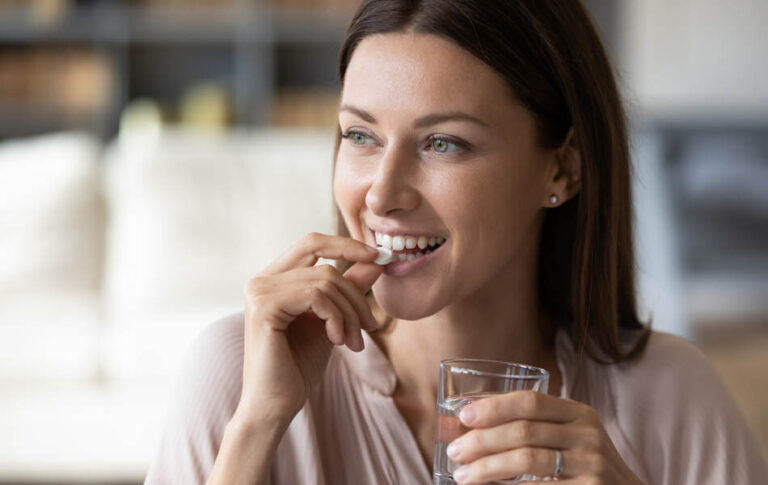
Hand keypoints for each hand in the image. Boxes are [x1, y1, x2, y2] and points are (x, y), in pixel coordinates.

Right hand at [235, 232, 383, 424]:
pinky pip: (317, 296)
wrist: (276, 404)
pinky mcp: (264, 307)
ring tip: (353, 341)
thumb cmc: (298, 365)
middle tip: (370, 326)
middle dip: (355, 294)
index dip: (346, 244)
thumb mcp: (332, 320)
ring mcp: (259, 291)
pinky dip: (337, 317)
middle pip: (324, 263)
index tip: (380, 257)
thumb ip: (348, 289)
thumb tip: (375, 260)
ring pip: (325, 281)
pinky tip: (337, 340)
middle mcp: (261, 280)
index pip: (312, 243)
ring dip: (349, 313)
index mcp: (273, 279)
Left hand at [446, 391, 644, 483]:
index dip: (494, 406)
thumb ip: (522, 428)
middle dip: (482, 441)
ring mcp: (591, 466)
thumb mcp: (564, 438)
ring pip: (526, 461)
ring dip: (487, 468)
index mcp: (579, 414)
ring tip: (463, 476)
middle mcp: (588, 436)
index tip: (464, 417)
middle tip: (455, 452)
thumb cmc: (582, 466)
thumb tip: (453, 425)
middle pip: (523, 431)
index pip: (531, 401)